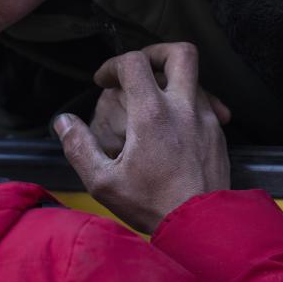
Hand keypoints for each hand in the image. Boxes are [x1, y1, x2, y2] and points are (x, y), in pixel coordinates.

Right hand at [54, 43, 230, 233]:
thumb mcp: (104, 182)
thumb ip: (79, 147)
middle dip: (155, 53)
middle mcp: (184, 108)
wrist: (205, 228)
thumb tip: (63, 122)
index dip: (112, 64)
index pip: (133, 62)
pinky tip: (178, 123)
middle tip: (138, 70)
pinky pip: (207, 103)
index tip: (103, 82)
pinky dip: (189, 102)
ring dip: (172, 81)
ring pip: (195, 78)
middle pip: (180, 53)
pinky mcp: (219, 134)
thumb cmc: (153, 205)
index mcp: (152, 114)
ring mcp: (206, 119)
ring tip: (154, 101)